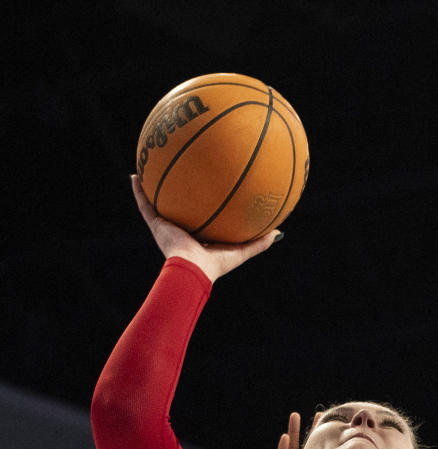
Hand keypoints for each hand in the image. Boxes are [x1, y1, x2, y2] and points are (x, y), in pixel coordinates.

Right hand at [130, 175, 278, 282]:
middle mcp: (182, 230)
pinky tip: (135, 174)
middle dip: (179, 192)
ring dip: (154, 186)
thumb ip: (258, 242)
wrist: (192, 269)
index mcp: (200, 236)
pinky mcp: (156, 225)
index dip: (203, 205)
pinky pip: (144, 204)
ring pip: (158, 202)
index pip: (201, 217)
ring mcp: (167, 227)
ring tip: (149, 166)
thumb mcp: (241, 251)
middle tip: (180, 174)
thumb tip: (279, 232)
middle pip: (180, 206)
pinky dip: (138, 191)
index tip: (206, 191)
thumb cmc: (216, 264)